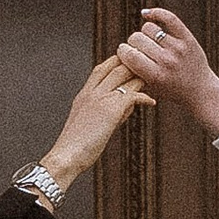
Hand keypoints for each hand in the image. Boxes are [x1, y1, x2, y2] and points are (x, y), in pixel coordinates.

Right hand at [40, 54, 151, 186]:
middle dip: (132, 65)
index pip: (101, 68)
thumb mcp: (88, 122)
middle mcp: (91, 92)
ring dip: (140, 77)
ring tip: (151, 82)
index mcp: (83, 94)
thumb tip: (124, 108)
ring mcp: (101, 98)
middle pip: (114, 67)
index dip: (116, 63)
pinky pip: (133, 95)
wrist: (67, 156)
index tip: (130, 64)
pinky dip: (144, 97)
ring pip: (124, 76)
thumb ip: (105, 111)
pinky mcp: (111, 109)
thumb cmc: (76, 145)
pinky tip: (151, 102)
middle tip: (147, 69)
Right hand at [118, 8, 218, 133]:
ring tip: (149, 42)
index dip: (122, 51)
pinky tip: (146, 15)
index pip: (130, 55)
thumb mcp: (150, 88)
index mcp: (156, 76)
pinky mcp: (187, 38)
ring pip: (148, 28)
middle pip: (137, 39)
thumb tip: (120, 53)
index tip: (124, 53)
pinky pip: (168, 18)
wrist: (200, 90)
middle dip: (132, 43)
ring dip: (144, 33)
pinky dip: (155, 13)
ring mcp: (178, 48)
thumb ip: (134, 72)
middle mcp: (167, 61)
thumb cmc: (170, 90)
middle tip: (138, 50)